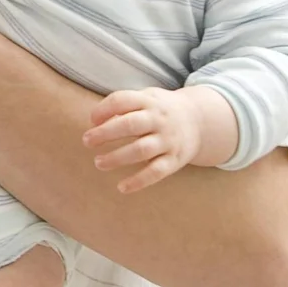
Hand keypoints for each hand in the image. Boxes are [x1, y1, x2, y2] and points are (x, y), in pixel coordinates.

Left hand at [83, 86, 239, 193]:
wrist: (200, 121)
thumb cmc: (160, 110)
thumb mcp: (146, 98)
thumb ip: (123, 105)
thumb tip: (95, 122)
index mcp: (149, 101)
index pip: (123, 100)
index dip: (104, 109)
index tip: (92, 120)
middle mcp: (160, 120)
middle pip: (131, 124)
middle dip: (106, 133)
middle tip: (87, 141)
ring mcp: (168, 140)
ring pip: (141, 150)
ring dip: (117, 157)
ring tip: (98, 163)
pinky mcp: (175, 160)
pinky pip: (156, 171)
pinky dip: (139, 181)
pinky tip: (122, 187)